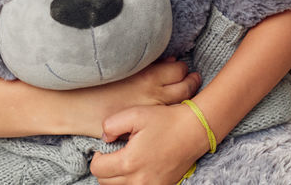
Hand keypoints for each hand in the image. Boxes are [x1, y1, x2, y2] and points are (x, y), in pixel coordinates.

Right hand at [72, 59, 200, 137]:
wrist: (74, 106)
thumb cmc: (92, 81)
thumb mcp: (122, 65)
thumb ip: (147, 63)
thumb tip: (169, 59)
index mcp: (148, 76)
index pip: (178, 69)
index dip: (182, 68)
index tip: (182, 68)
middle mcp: (154, 96)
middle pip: (184, 89)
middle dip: (190, 82)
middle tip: (191, 78)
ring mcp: (149, 114)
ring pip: (178, 106)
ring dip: (184, 99)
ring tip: (184, 94)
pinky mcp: (141, 128)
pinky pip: (163, 120)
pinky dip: (170, 113)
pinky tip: (167, 111)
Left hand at [90, 102, 210, 184]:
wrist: (193, 131)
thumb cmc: (165, 120)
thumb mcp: (134, 113)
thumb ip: (110, 125)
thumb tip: (105, 139)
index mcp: (129, 162)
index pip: (97, 169)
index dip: (97, 156)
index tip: (107, 147)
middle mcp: (139, 181)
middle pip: (105, 182)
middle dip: (105, 168)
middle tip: (115, 153)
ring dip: (117, 177)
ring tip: (126, 160)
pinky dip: (132, 182)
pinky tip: (137, 168)